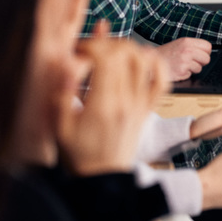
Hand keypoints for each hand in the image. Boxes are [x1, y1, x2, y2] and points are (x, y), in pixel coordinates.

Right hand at [57, 23, 168, 175]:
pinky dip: (156, 63)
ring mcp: (140, 105)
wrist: (102, 177)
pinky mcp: (147, 109)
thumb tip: (69, 62)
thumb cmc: (77, 153)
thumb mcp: (59, 125)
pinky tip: (141, 58)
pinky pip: (162, 80)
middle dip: (105, 43)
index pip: (106, 58)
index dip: (91, 45)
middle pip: (125, 54)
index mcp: (103, 105)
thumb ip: (63, 92)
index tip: (78, 50)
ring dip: (128, 47)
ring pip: (145, 60)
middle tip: (91, 50)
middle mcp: (126, 102)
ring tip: (110, 51)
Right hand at [155, 37, 211, 80]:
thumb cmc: (166, 54)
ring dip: (192, 69)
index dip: (205, 52)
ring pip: (199, 68)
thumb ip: (192, 46)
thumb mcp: (179, 44)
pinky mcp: (182, 71)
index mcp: (187, 41)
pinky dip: (185, 74)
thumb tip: (207, 51)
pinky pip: (190, 75)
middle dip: (200, 62)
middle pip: (207, 58)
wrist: (152, 63)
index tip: (200, 55)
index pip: (208, 46)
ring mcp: (185, 61)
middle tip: (190, 62)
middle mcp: (187, 50)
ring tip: (181, 65)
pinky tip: (177, 70)